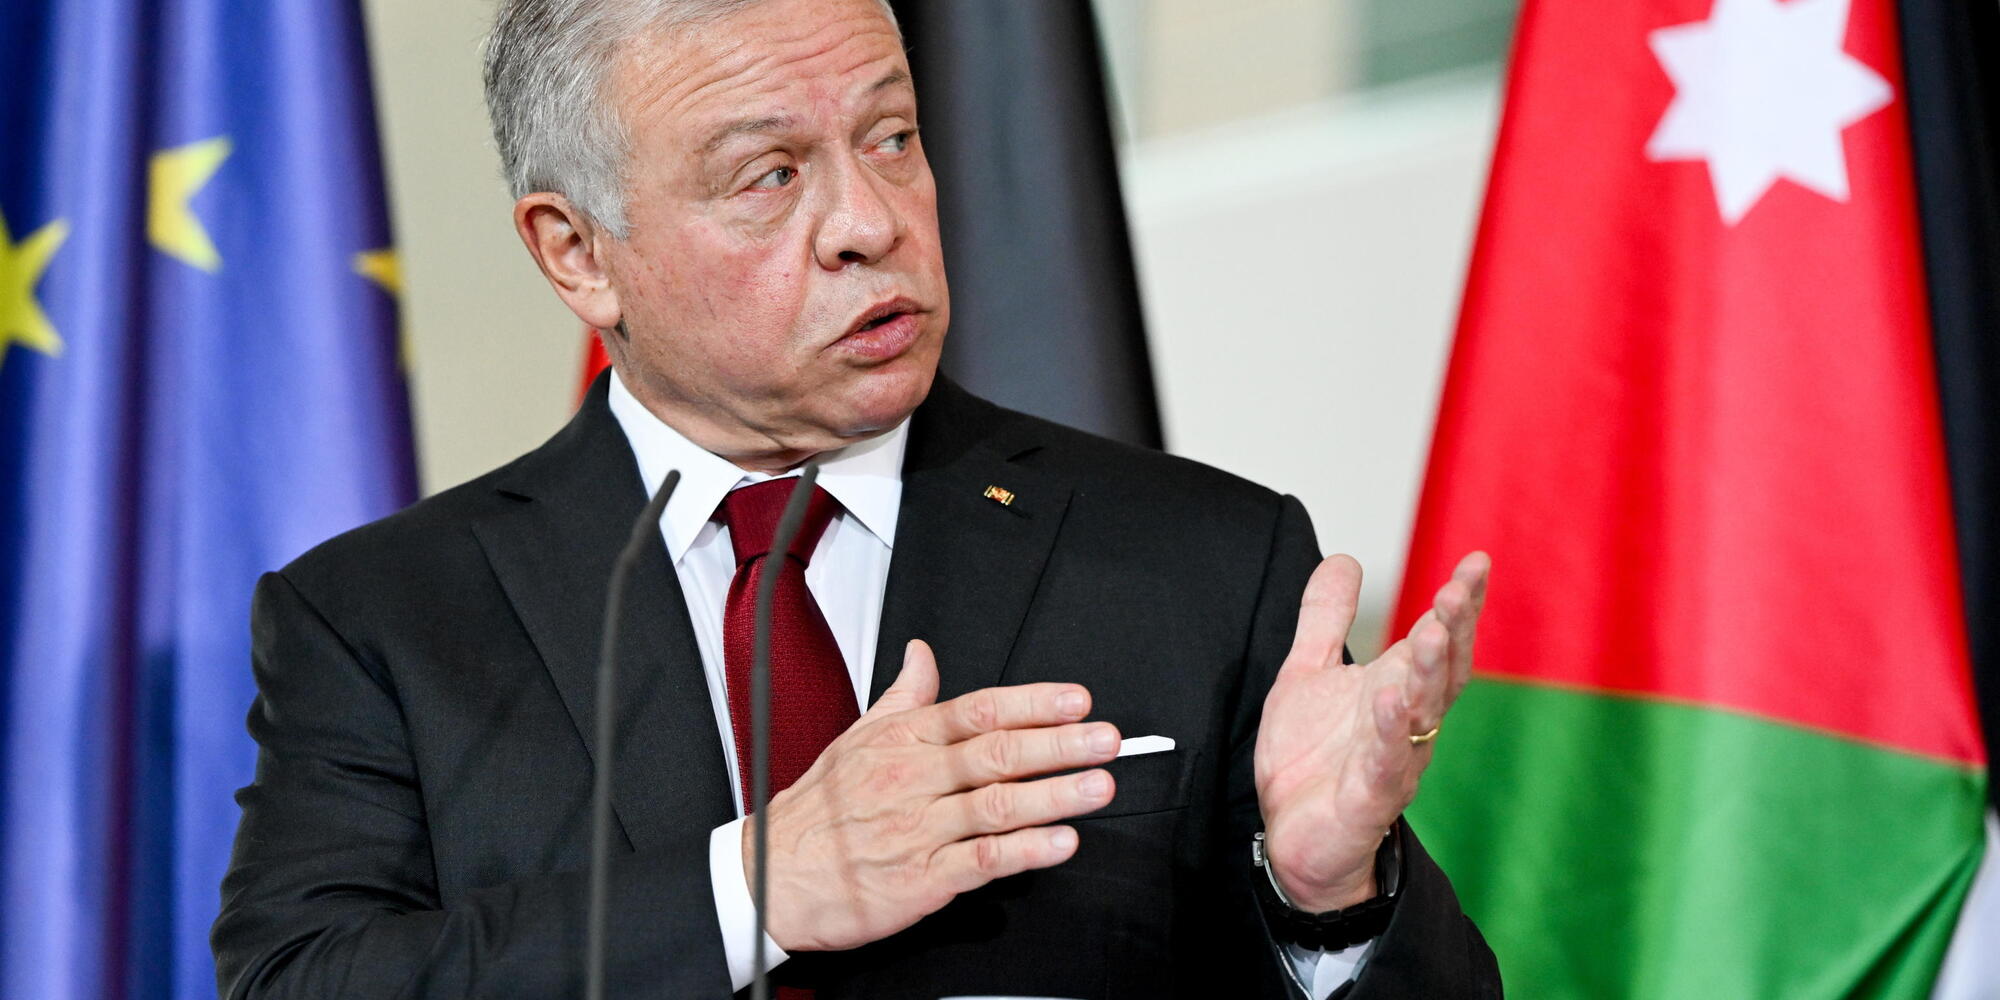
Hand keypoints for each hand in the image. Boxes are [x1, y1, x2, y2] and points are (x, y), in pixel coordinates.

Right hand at [751, 639, 1121, 951]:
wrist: (772, 875)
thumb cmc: (818, 811)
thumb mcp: (858, 736)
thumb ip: (904, 695)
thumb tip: (923, 653)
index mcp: (904, 741)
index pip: (978, 711)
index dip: (1033, 703)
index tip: (1076, 700)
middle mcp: (914, 780)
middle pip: (996, 753)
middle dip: (1059, 744)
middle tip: (1105, 739)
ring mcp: (919, 829)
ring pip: (997, 805)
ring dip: (1055, 795)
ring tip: (1098, 786)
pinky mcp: (921, 878)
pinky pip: (982, 860)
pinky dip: (1025, 852)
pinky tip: (1060, 843)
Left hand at [1252, 551, 1489, 911]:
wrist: (1294, 841)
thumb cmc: (1312, 760)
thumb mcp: (1308, 675)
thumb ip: (1326, 618)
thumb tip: (1345, 559)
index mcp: (1398, 688)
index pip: (1439, 640)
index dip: (1460, 603)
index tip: (1476, 561)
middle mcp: (1407, 723)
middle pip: (1442, 672)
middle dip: (1453, 630)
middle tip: (1458, 590)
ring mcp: (1394, 760)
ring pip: (1423, 713)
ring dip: (1430, 672)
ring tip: (1433, 630)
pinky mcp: (1369, 798)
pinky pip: (1387, 763)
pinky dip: (1391, 733)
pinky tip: (1390, 701)